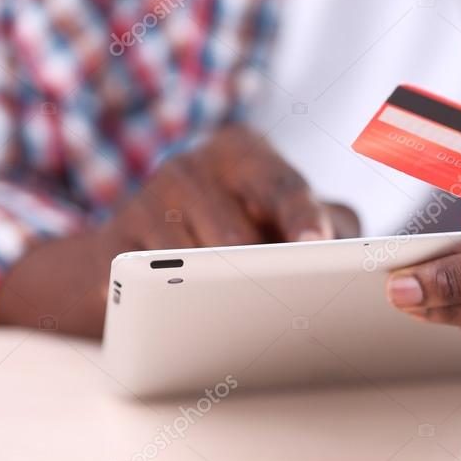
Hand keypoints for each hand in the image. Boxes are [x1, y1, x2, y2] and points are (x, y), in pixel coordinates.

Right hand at [0, 124, 357, 336]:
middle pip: (238, 238)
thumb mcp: (285, 218)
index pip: (282, 185)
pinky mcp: (113, 244)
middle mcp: (191, 166)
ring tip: (224, 304)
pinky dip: (165, 303)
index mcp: (242, 152)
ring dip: (215, 295)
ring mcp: (145, 201)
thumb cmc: (236, 232)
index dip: (302, 215)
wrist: (139, 251)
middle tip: (277, 305)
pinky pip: (149, 284)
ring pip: (196, 267)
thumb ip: (329, 224)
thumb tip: (347, 253)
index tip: (317, 242)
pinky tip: (171, 309)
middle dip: (260, 276)